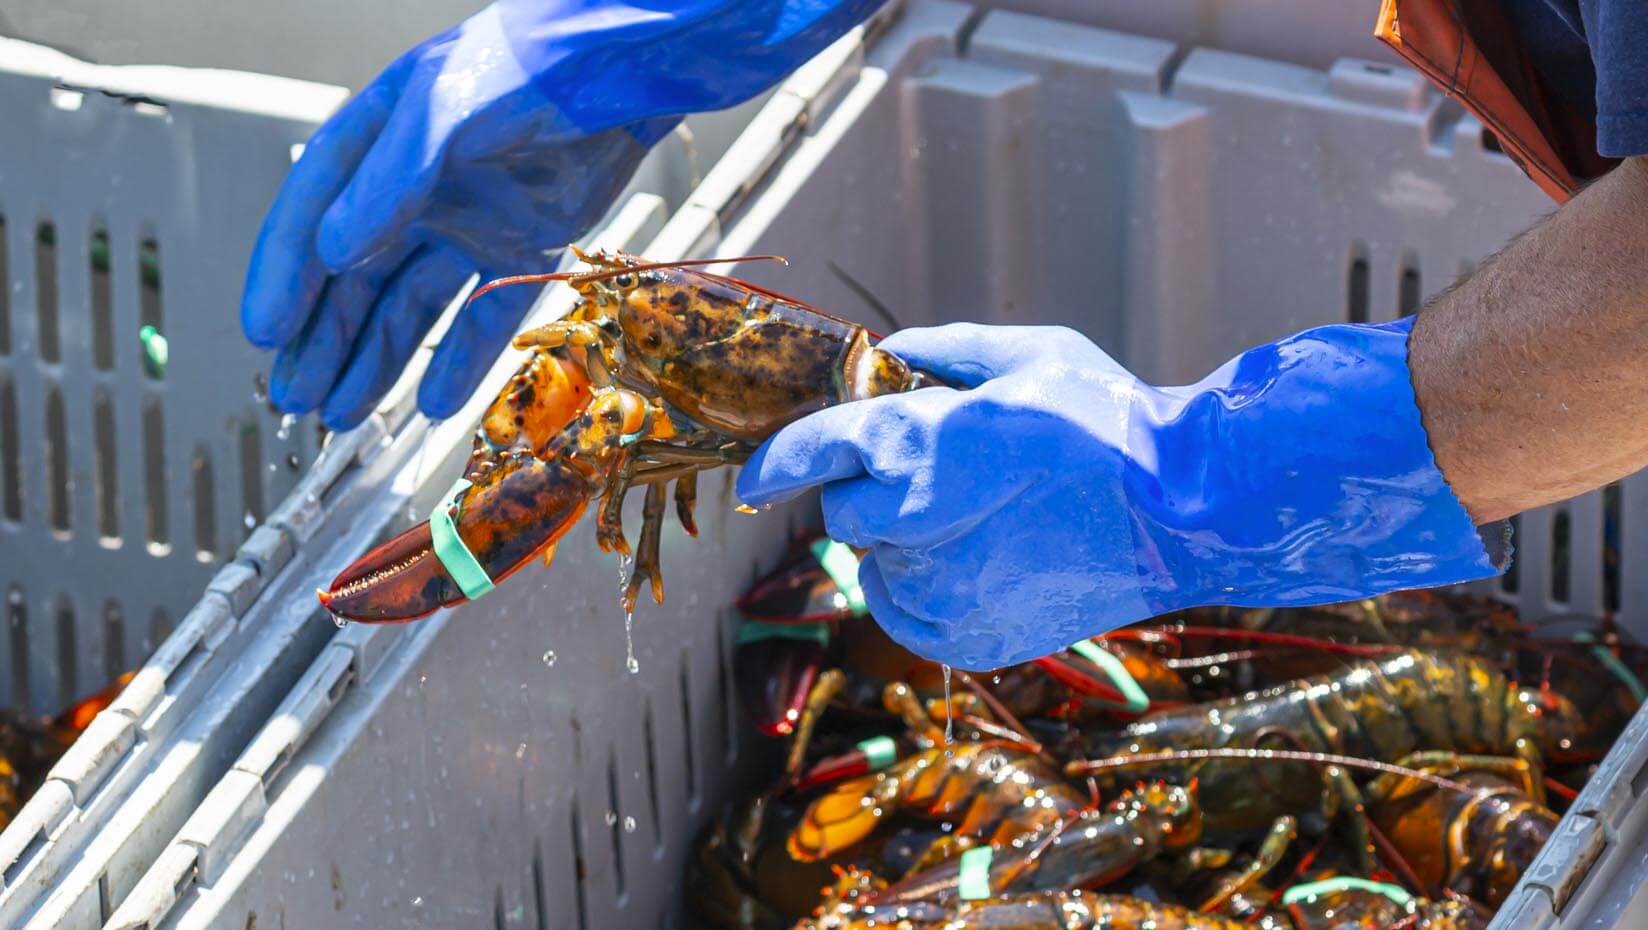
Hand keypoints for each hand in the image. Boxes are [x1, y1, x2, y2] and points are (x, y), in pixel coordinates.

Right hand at [242, 0, 887, 429]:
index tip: (266, 333)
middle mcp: (412, 187)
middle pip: (354, 276)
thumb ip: (391, 182)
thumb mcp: (445, 115)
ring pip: (410, 304)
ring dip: (376, 358)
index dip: (286, 277)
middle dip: (324, 338)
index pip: (312, 216)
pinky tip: (431, 402)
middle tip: (296, 397)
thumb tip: (333, 252)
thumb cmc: (527, 67)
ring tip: (342, 413)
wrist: (622, 69)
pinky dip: (458, 357)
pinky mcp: (520, 242)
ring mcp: (466, 218)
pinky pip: (482, 313)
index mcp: (375, 144)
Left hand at [736, 321, 1501, 669]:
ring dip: (905, 544)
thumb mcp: (1030, 354)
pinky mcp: (964, 640)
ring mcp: (941, 593)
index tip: (752, 478)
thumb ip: (941, 352)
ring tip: (987, 521)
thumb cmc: (1109, 425)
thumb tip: (882, 359)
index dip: (777, 462)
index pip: (816, 452)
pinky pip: (906, 612)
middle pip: (845, 516)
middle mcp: (918, 524)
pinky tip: (985, 562)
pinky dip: (924, 589)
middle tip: (943, 478)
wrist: (1185, 516)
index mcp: (926, 445)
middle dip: (873, 494)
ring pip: (877, 567)